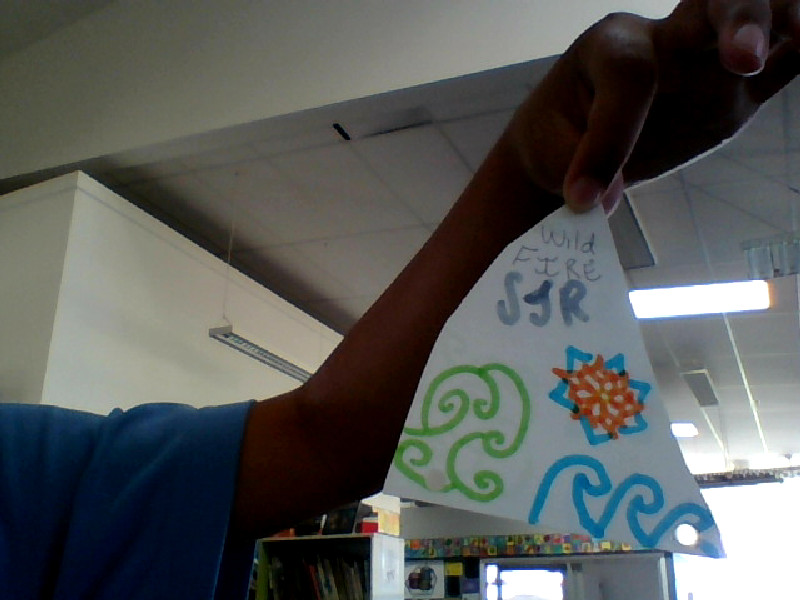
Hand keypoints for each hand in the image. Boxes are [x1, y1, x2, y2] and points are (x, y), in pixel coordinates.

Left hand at [506, 0, 799, 212]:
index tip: (583, 198)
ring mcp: (707, 61)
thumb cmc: (556, 142)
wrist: (569, 146)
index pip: (631, 76)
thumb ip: (580, 166)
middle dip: (741, 18)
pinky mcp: (736, 92)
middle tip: (745, 58)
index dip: (609, 139)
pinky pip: (785, 65)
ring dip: (790, 20)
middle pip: (715, 2)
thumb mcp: (550, 154)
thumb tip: (603, 200)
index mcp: (612, 46)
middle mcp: (665, 39)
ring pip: (763, 20)